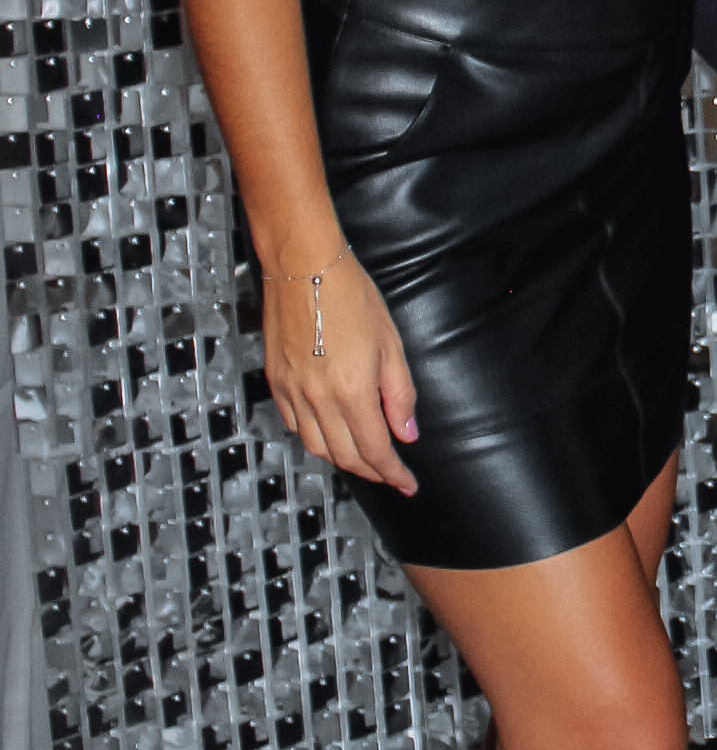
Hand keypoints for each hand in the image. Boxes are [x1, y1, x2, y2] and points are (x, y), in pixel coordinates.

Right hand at [263, 249, 419, 497]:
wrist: (303, 266)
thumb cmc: (350, 295)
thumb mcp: (390, 343)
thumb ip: (399, 394)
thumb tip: (406, 433)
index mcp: (351, 391)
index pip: (375, 450)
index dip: (393, 473)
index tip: (407, 484)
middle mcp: (318, 399)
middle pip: (345, 456)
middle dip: (371, 471)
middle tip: (390, 474)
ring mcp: (292, 392)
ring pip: (316, 447)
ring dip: (342, 459)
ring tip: (364, 457)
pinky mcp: (276, 382)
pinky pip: (295, 425)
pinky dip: (315, 437)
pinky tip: (330, 431)